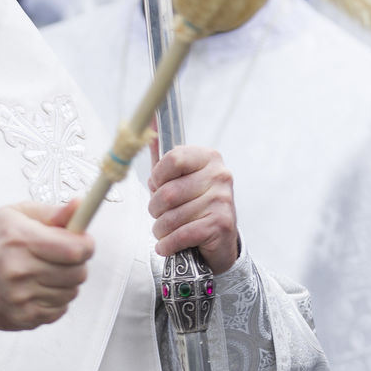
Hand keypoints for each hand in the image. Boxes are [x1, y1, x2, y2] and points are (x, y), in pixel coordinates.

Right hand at [0, 201, 94, 330]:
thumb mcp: (15, 215)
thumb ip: (51, 213)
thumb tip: (80, 207)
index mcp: (20, 240)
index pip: (74, 250)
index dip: (86, 245)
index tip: (83, 242)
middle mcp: (20, 270)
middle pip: (77, 273)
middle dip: (77, 263)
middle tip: (63, 257)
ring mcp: (21, 298)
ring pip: (71, 293)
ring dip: (66, 283)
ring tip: (46, 272)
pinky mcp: (23, 318)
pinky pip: (59, 310)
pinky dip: (55, 300)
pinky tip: (38, 289)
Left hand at [147, 145, 239, 273]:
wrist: (220, 241)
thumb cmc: (194, 206)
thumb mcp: (178, 179)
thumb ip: (163, 157)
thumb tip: (148, 125)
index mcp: (208, 157)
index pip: (173, 158)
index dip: (157, 177)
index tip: (157, 187)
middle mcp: (219, 175)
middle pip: (167, 192)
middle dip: (155, 209)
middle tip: (160, 215)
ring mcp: (222, 200)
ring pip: (172, 217)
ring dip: (161, 229)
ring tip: (165, 231)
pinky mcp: (221, 224)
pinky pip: (181, 234)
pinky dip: (167, 244)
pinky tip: (167, 245)